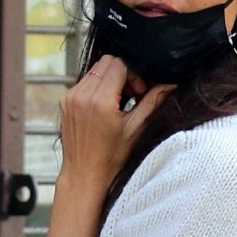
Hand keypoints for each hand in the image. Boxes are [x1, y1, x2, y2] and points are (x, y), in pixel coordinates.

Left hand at [57, 55, 171, 194]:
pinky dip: (97, 87)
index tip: (139, 91)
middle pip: (107, 62)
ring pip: (95, 70)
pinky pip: (84, 81)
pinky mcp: (65, 101)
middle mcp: (81, 95)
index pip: (120, 64)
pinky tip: (104, 106)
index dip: (134, 74)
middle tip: (131, 94)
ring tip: (117, 101)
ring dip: (110, 79)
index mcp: (100, 101)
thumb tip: (170, 82)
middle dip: (123, 72)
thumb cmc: (110, 158)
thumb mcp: (136, 128)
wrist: (84, 174)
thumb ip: (153, 101)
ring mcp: (70, 97)